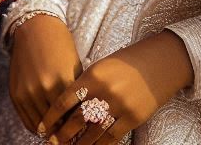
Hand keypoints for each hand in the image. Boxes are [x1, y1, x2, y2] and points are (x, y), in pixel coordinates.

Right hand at [8, 13, 82, 134]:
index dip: (78, 128)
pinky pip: (27, 121)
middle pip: (57, 125)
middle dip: (65, 132)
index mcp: (63, 81)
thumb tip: (81, 119)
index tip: (82, 134)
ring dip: (50, 132)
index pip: (73, 117)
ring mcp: (27, 91)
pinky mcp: (15, 93)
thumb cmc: (60, 45)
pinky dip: (36, 128)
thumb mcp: (74, 67)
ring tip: (58, 134)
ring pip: (41, 127)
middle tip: (71, 137)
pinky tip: (45, 128)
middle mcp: (43, 88)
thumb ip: (77, 93)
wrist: (35, 27)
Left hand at [40, 31, 193, 144]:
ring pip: (94, 132)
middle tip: (53, 144)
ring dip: (80, 144)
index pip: (66, 100)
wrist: (157, 63)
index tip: (42, 128)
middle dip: (63, 134)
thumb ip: (85, 85)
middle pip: (77, 119)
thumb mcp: (101, 67)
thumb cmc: (125, 63)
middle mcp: (105, 90)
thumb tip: (66, 109)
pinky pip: (113, 137)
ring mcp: (120, 105)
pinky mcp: (134, 117)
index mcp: (93, 75)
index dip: (52, 117)